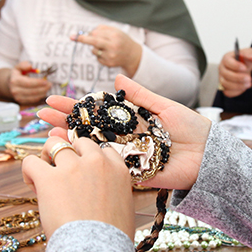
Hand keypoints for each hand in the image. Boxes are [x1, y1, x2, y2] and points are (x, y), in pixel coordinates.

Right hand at [6, 61, 50, 104]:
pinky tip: (43, 91)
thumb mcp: (18, 67)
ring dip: (43, 93)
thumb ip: (24, 65)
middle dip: (43, 88)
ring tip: (48, 87)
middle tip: (50, 84)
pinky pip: (33, 100)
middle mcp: (15, 90)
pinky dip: (39, 96)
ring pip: (33, 97)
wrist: (9, 85)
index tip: (46, 81)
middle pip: (32, 91)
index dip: (38, 83)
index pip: (28, 83)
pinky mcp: (21, 102)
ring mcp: (18, 97)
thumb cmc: (17, 74)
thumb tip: (30, 66)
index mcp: (14, 81)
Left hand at [22, 135, 136, 239]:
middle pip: (79, 142)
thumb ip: (113, 192)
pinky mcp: (49, 178)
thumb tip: (98, 194)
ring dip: (47, 155)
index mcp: (118, 169)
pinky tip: (32, 183)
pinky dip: (29, 170)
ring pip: (54, 144)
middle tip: (62, 172)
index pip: (102, 149)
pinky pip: (31, 161)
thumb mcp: (124, 209)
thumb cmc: (111, 240)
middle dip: (70, 154)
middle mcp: (96, 162)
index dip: (89, 158)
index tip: (83, 171)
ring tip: (43, 174)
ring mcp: (72, 167)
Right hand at [35, 75, 210, 190]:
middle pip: (89, 131)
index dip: (75, 107)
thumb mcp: (164, 106)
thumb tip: (116, 76)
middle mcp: (125, 139)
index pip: (97, 112)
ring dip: (70, 144)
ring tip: (49, 135)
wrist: (210, 155)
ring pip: (94, 151)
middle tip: (42, 116)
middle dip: (65, 123)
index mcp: (131, 122)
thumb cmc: (192, 128)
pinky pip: (110, 170)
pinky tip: (73, 160)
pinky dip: (91, 166)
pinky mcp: (134, 175)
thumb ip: (140, 95)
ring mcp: (127, 157)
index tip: (54, 100)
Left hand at [72, 26, 142, 75]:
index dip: (86, 34)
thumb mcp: (115, 31)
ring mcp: (111, 56)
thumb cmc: (121, 40)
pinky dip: (99, 55)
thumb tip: (87, 33)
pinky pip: (97, 58)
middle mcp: (113, 46)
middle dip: (83, 39)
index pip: (96, 33)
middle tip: (72, 37)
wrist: (132, 55)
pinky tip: (108, 54)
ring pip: (94, 50)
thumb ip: (102, 29)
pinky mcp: (109, 63)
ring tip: (105, 47)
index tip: (74, 36)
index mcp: (115, 36)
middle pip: (94, 41)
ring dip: (95, 48)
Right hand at [218, 47, 251, 97]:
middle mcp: (222, 68)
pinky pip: (227, 92)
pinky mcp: (224, 87)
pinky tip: (244, 88)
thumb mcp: (250, 53)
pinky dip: (236, 91)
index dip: (235, 65)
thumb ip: (251, 54)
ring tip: (249, 84)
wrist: (245, 68)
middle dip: (238, 77)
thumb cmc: (245, 60)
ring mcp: (222, 78)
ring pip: (226, 84)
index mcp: (226, 58)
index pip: (227, 62)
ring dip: (238, 85)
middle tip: (249, 78)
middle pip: (226, 74)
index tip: (245, 68)